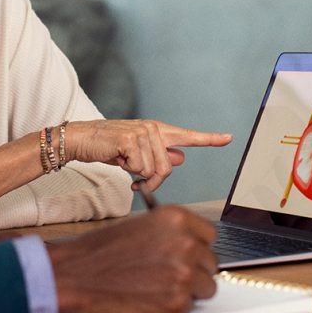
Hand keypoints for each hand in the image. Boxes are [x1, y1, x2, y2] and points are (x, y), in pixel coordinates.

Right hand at [47, 205, 217, 312]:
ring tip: (157, 287)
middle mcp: (185, 243)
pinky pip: (191, 306)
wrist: (73, 277)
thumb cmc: (98, 252)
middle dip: (193, 269)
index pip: (209, 234)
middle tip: (166, 274)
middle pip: (210, 261)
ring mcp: (183, 274)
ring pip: (206, 286)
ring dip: (188, 290)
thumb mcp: (138, 226)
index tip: (187, 253)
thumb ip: (168, 233)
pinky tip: (150, 299)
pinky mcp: (177, 302)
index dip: (196, 246)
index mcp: (175, 218)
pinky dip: (174, 306)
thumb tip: (191, 245)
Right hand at [65, 120, 231, 191]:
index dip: (209, 139)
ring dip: (137, 177)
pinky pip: (138, 168)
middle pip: (168, 169)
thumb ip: (158, 155)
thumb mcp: (137, 153)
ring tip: (124, 166)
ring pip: (152, 171)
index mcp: (158, 131)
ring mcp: (143, 132)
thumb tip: (179, 158)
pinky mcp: (130, 139)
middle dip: (153, 182)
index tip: (228, 138)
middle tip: (137, 183)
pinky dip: (127, 171)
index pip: (188, 136)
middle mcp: (154, 129)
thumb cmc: (109, 147)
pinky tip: (118, 160)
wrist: (83, 139)